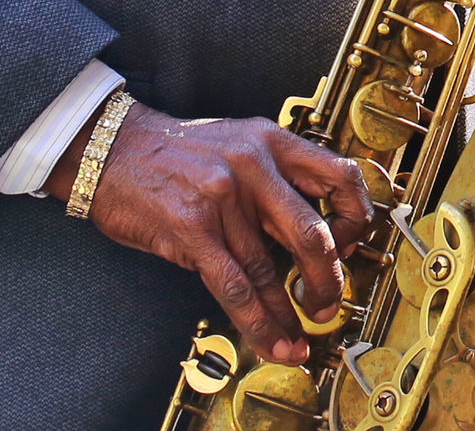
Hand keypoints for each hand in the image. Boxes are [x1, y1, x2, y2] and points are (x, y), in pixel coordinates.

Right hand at [48, 104, 371, 364]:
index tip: (350, 245)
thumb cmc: (180, 151)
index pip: (339, 175)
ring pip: (270, 269)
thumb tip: (314, 229)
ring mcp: (223, 197)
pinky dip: (257, 321)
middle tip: (327, 303)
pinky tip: (269, 338)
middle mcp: (254, 164)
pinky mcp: (192, 228)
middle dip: (326, 279)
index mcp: (272, 140)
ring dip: (287, 314)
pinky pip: (235, 285)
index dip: (355, 217)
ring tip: (298, 339)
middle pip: (311, 232)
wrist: (115, 149)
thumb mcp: (240, 141)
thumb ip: (276, 175)